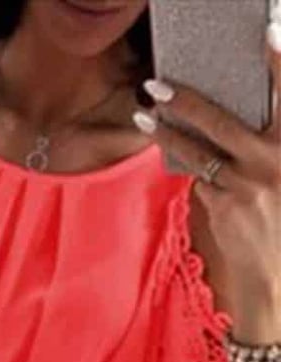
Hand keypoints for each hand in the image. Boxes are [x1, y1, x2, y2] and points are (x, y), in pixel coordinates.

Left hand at [133, 20, 280, 328]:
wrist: (277, 274)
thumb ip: (266, 147)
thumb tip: (227, 122)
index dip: (278, 65)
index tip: (263, 37)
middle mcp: (277, 159)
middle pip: (222, 120)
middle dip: (186, 99)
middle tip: (157, 84)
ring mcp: (249, 184)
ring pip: (198, 150)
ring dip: (167, 131)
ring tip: (143, 114)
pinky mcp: (226, 206)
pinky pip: (199, 177)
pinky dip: (187, 164)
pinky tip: (169, 149)